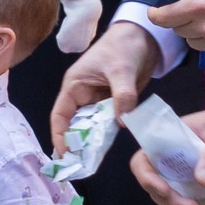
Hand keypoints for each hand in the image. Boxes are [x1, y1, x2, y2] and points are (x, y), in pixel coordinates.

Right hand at [49, 22, 160, 152]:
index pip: (60, 115)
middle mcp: (83, 95)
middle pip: (75, 125)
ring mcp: (99, 100)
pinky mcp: (114, 103)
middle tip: (82, 167)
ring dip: (93, 142)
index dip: (60, 136)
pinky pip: (108, 123)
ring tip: (94, 164)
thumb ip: (122, 96)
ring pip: (92, 126)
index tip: (65, 155)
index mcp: (75, 86)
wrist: (144, 37)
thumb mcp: (121, 70)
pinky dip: (109, 135)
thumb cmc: (123, 46)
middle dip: (77, 144)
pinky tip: (110, 149)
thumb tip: (122, 122)